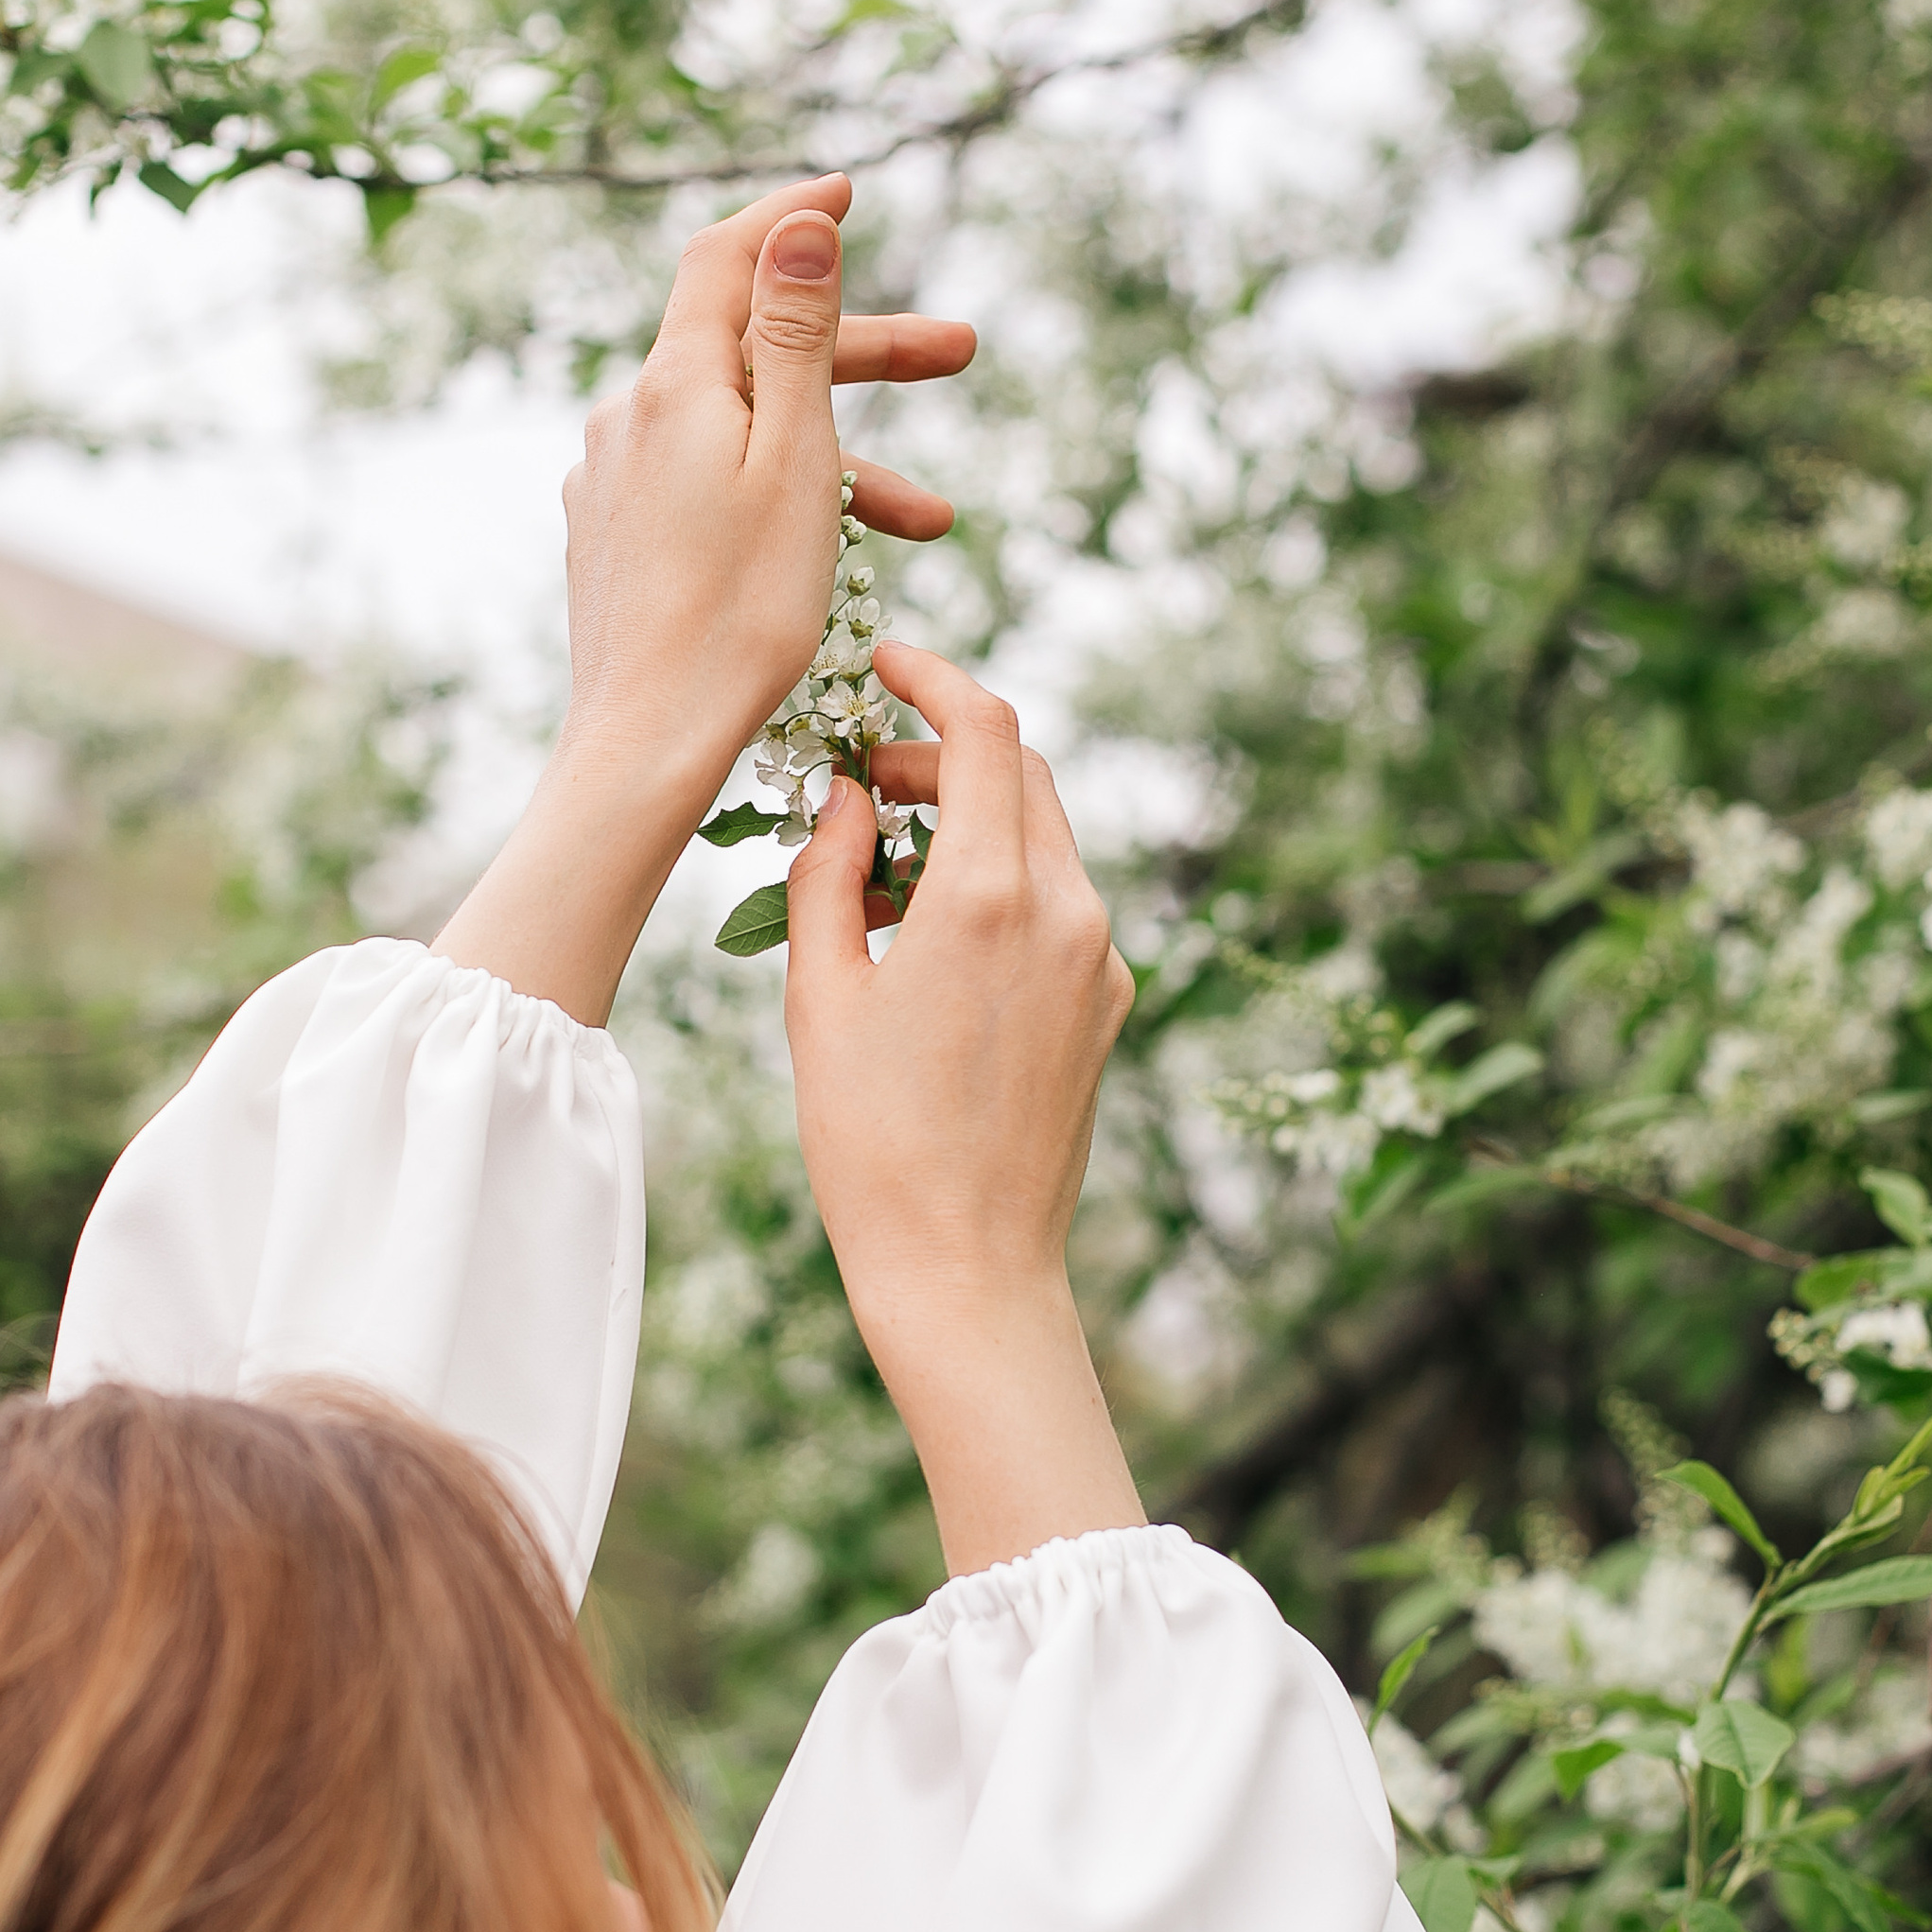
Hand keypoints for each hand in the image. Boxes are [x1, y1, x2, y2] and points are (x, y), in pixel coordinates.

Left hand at [434, 174, 969, 1025]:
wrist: (649, 744)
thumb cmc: (740, 612)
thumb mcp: (796, 458)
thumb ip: (796, 334)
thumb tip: (799, 222)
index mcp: (672, 385)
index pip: (725, 256)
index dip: (789, 216)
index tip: (850, 190)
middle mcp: (628, 419)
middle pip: (749, 350)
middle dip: (860, 353)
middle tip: (963, 355)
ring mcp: (613, 482)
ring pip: (741, 434)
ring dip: (839, 458)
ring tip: (930, 524)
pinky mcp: (615, 540)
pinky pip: (709, 488)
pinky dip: (779, 497)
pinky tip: (825, 552)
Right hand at [783, 644, 1145, 1577]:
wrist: (968, 1267)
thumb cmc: (875, 1143)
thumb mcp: (823, 995)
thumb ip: (832, 873)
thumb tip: (850, 796)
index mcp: (995, 896)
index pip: (987, 727)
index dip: (935, 677)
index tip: (884, 665)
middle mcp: (1069, 911)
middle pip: (1023, 771)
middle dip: (946, 750)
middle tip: (866, 775)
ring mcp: (1101, 958)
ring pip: (1043, 836)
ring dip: (971, 818)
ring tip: (884, 863)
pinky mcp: (1108, 1002)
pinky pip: (1058, 904)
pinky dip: (999, 881)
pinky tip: (930, 931)